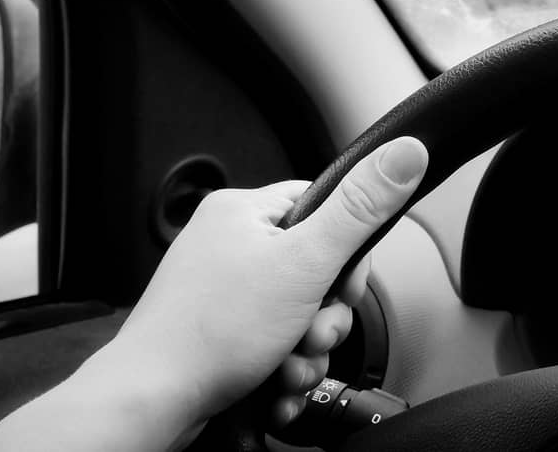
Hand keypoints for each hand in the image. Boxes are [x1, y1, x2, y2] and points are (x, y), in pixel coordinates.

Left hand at [93, 136, 429, 443]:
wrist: (152, 404)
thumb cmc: (208, 335)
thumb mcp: (306, 263)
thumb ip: (360, 209)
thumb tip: (405, 152)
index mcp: (243, 211)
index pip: (326, 209)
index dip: (348, 254)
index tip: (343, 285)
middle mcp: (229, 245)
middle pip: (317, 270)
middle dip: (326, 314)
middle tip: (310, 331)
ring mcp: (222, 291)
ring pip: (299, 312)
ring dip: (307, 348)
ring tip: (287, 363)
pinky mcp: (219, 332)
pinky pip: (274, 340)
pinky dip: (283, 365)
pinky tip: (274, 380)